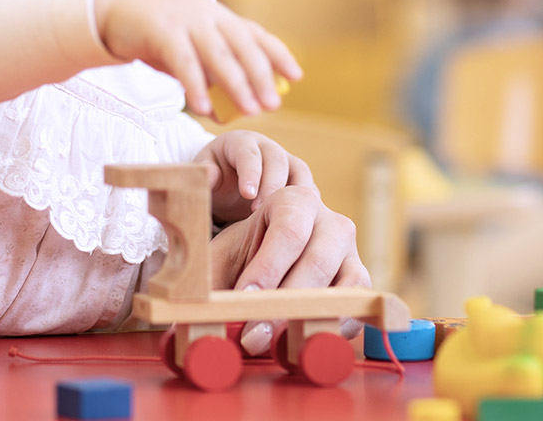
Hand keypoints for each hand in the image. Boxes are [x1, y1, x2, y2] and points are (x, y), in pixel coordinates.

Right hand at [94, 0, 299, 117]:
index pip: (257, 34)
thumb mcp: (189, 49)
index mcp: (219, 16)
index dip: (279, 55)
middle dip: (262, 76)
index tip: (297, 77)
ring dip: (237, 84)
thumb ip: (207, 75)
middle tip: (273, 104)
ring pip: (219, 54)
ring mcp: (187, 21)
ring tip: (249, 111)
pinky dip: (195, 86)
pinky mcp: (163, 31)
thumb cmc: (156, 34)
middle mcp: (209, 15)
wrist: (114, 9)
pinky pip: (184, 62)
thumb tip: (225, 113)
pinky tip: (202, 108)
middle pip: (243, 46)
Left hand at [195, 130, 314, 223]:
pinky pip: (309, 189)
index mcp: (240, 142)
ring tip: (284, 218)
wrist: (227, 185)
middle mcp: (267, 147)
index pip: (248, 153)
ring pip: (299, 172)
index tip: (247, 194)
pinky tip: (300, 223)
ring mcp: (286, 161)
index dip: (250, 172)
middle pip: (277, 160)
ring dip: (294, 195)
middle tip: (260, 210)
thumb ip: (205, 174)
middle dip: (271, 186)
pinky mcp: (298, 179)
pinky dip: (307, 204)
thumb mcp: (203, 172)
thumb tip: (207, 176)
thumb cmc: (213, 176)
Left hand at [207, 186, 370, 354]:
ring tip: (274, 342)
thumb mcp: (220, 254)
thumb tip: (182, 299)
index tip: (243, 297)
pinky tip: (307, 338)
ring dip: (308, 317)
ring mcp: (350, 251)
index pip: (288, 231)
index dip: (267, 268)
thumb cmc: (243, 254)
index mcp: (294, 200)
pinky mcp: (361, 278)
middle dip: (282, 302)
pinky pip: (359, 303)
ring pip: (342, 284)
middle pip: (315, 262)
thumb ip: (202, 271)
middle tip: (252, 335)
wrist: (268, 258)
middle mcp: (330, 220)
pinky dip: (337, 323)